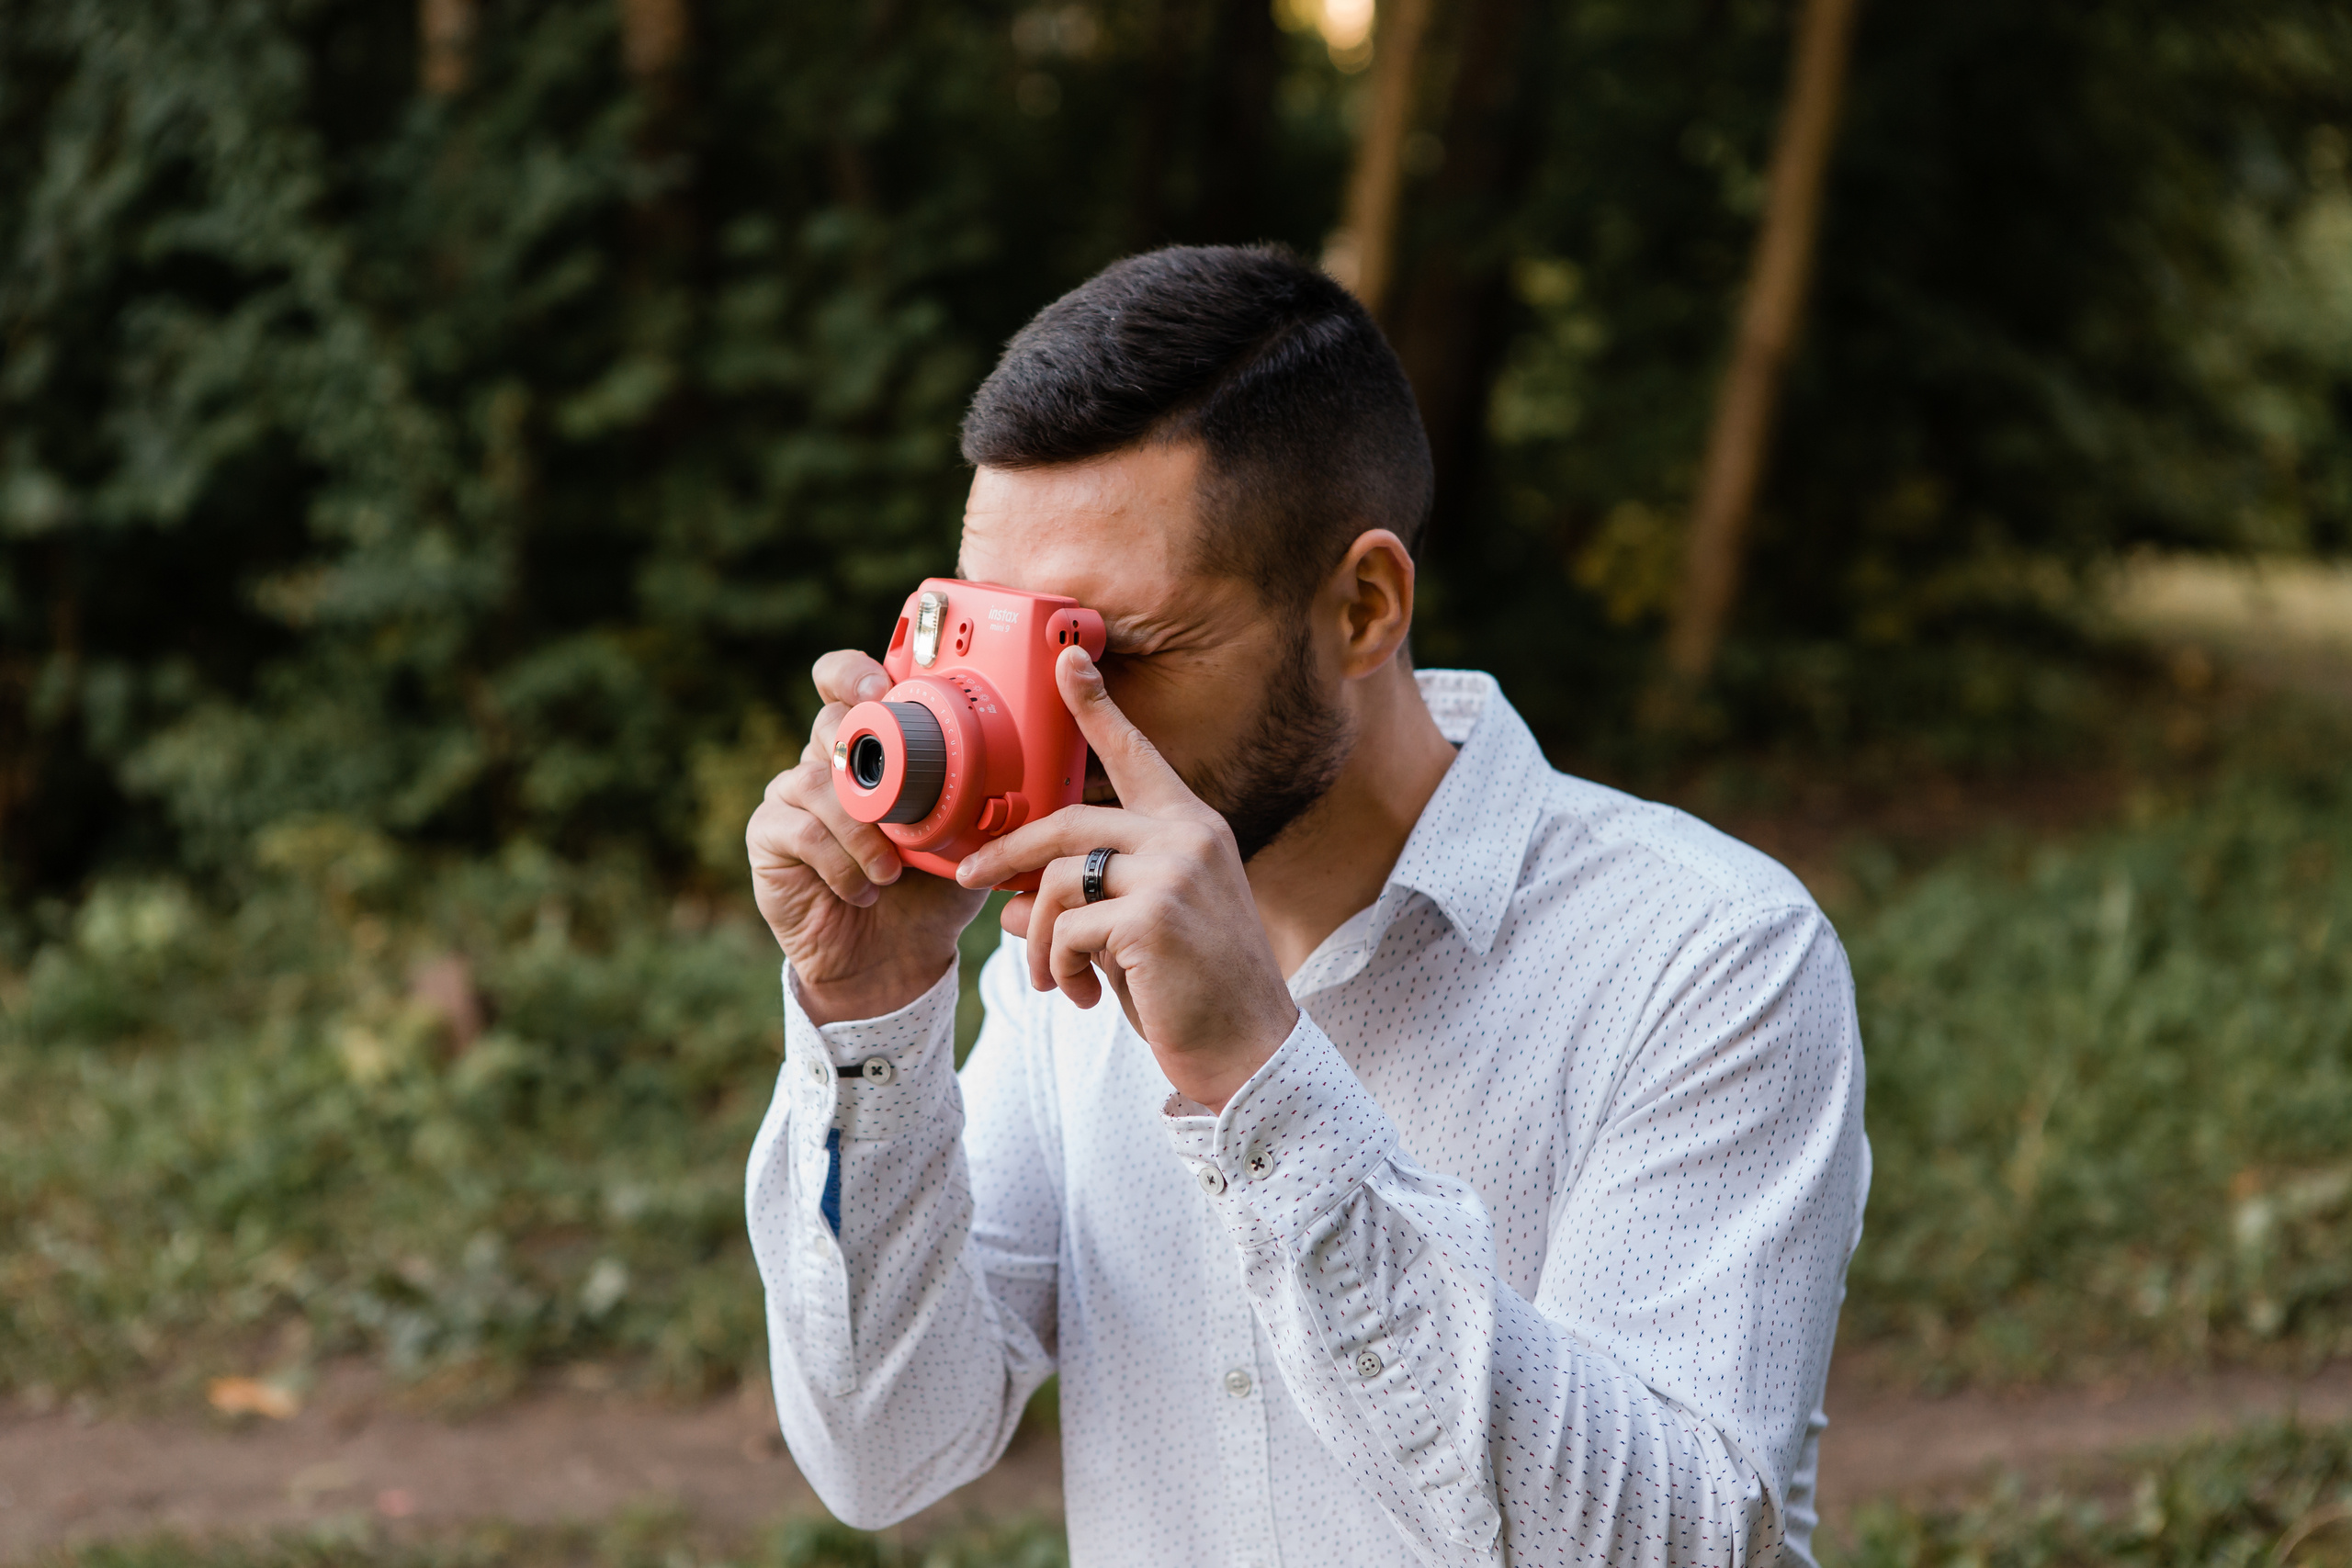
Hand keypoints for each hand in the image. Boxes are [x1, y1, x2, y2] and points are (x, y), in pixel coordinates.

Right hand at [747, 650, 988, 1023]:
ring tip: (893, 869)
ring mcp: (792, 795)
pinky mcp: (769, 836)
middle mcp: (827, 760)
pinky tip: (864, 888)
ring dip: (861, 828)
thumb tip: (1037, 772)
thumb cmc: (932, 890)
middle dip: (859, 744)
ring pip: (815, 781)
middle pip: (826, 720)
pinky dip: (840, 861)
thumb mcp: (970, 839)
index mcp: (874, 747)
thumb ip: (986, 799)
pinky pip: (799, 830)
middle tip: (887, 780)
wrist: (894, 958)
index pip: (847, 684)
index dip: (854, 673)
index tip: (879, 686)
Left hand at [955, 645, 1297, 1111]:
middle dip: (1007, 853)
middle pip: (1067, 822)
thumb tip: (1013, 901)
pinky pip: (1065, 929)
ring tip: (1054, 979)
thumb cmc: (1194, 990)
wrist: (1249, 1051)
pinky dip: (1057, 968)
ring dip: (1036, 940)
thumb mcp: (1135, 932)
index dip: (1097, 706)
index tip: (1067, 660)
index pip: (1137, 754)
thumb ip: (1085, 901)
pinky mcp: (1153, 918)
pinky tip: (1082, 997)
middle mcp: (1187, 837)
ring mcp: (1173, 873)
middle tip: (970, 879)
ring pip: (1057, 882)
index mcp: (1191, 827)